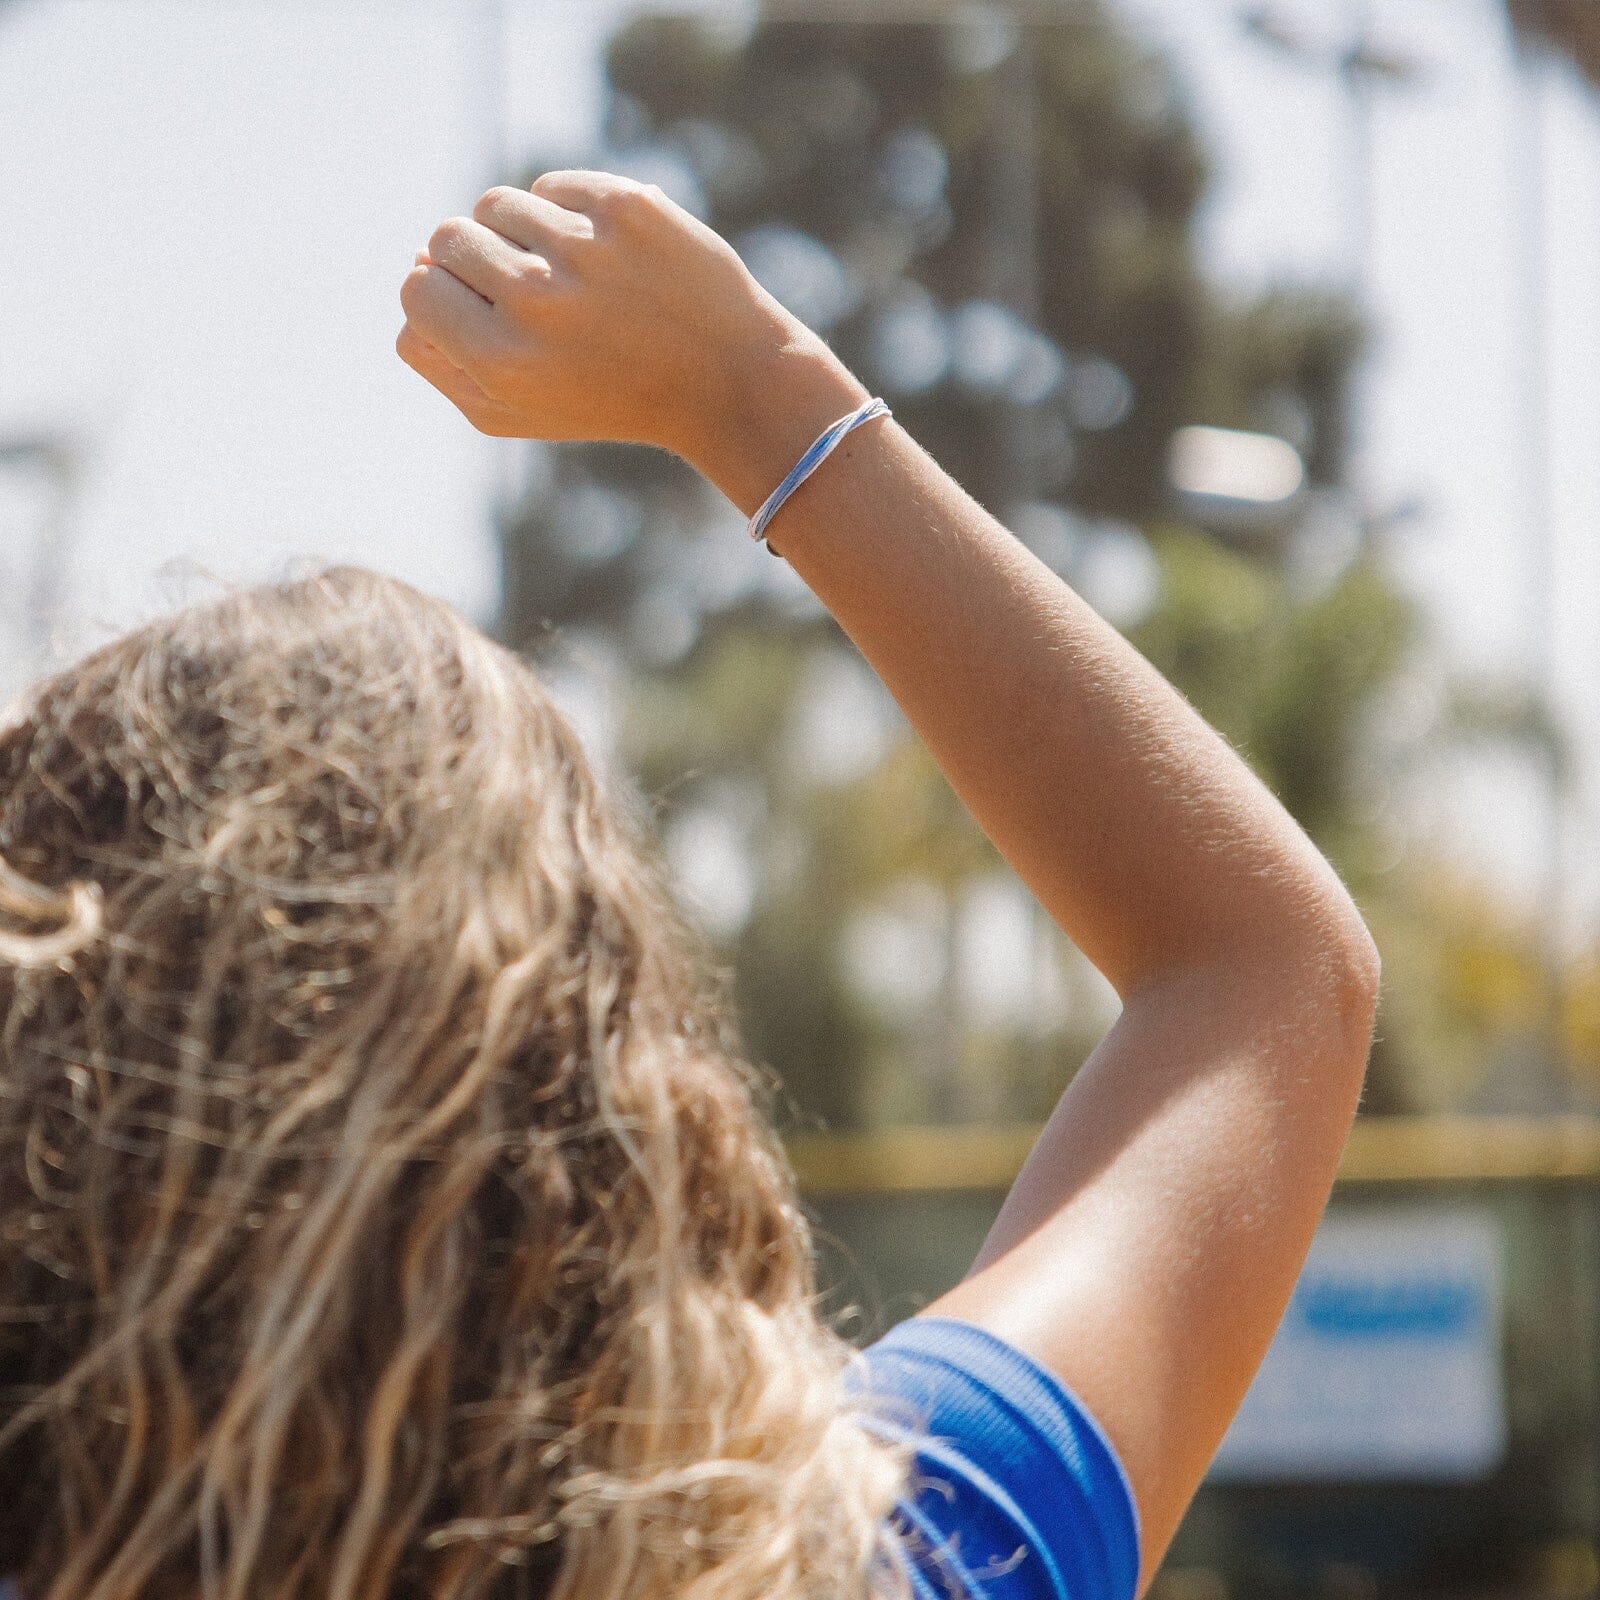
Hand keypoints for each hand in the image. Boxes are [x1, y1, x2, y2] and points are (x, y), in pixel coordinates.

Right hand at [396, 171, 866, 503]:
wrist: (725, 380)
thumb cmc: (607, 399)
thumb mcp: (514, 411)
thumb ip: (441, 359)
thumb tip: (413, 275)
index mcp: (503, 363)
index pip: (416, 290)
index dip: (438, 296)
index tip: (475, 310)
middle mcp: (538, 303)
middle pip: (447, 239)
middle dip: (474, 261)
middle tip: (525, 294)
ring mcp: (584, 248)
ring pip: (498, 204)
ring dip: (519, 233)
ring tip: (565, 275)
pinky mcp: (626, 208)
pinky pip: (555, 187)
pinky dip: (567, 214)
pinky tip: (603, 255)